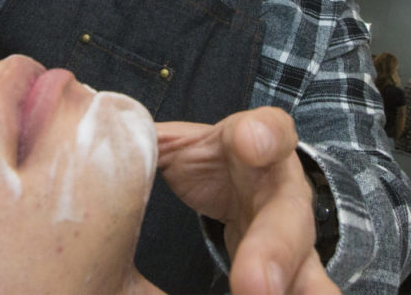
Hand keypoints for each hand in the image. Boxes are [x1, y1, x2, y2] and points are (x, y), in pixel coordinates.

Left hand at [156, 107, 338, 294]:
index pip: (270, 130)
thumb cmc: (212, 159)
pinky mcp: (293, 276)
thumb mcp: (185, 144)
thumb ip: (153, 142)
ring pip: (308, 272)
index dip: (263, 135)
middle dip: (273, 253)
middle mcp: (285, 194)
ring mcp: (294, 242)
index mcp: (259, 147)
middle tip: (254, 285)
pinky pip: (301, 292)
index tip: (249, 141)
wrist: (246, 183)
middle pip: (289, 220)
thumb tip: (103, 137)